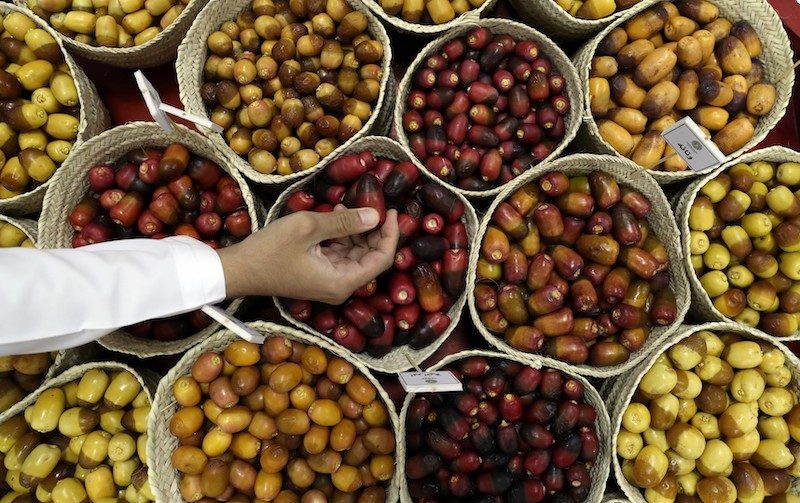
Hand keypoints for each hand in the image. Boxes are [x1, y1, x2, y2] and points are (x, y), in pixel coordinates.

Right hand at [217, 206, 398, 302]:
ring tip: (347, 204)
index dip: (391, 234)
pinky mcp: (319, 276)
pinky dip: (342, 236)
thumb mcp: (309, 227)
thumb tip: (375, 215)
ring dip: (357, 230)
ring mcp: (329, 283)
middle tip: (371, 201)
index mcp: (343, 281)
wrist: (238, 270)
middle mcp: (340, 287)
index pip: (382, 259)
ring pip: (356, 254)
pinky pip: (341, 255)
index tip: (391, 210)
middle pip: (371, 257)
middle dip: (374, 230)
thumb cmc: (270, 250)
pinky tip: (336, 214)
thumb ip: (344, 222)